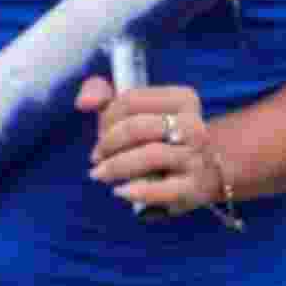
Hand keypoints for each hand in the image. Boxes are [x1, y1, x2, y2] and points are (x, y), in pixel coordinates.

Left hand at [75, 76, 222, 215]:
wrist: (201, 172)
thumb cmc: (158, 137)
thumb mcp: (135, 111)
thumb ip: (102, 95)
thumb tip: (84, 102)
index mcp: (183, 99)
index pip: (131, 100)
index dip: (106, 116)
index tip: (102, 130)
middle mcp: (194, 126)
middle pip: (137, 127)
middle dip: (108, 142)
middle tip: (97, 155)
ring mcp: (196, 157)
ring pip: (149, 155)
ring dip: (115, 166)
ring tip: (100, 173)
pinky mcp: (194, 188)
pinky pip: (162, 189)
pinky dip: (136, 191)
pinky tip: (120, 191)